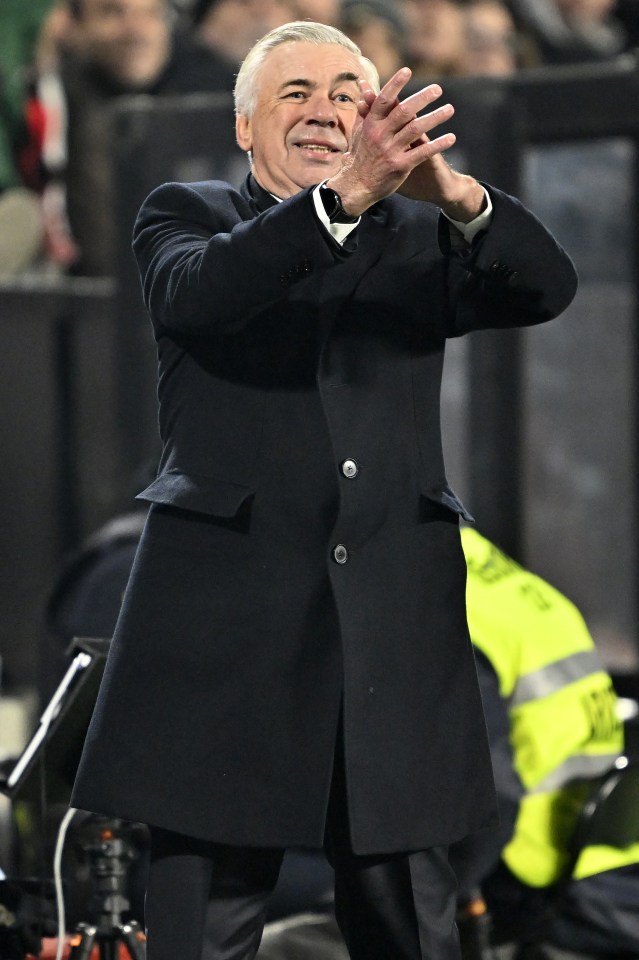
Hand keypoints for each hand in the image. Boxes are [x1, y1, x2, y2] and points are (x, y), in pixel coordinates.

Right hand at [329, 69, 484, 222]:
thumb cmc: (360, 156)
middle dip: (422, 98)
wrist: (356, 187)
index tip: (407, 71)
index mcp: (371, 124)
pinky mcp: (400, 166)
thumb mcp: (359, 131)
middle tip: (438, 89)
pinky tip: (451, 138)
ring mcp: (390, 151)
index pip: (384, 100)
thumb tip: (364, 85)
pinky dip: (438, 145)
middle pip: (404, 111)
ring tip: (450, 109)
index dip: (395, 84)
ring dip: (435, 118)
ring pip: (416, 129)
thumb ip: (366, 108)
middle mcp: (380, 135)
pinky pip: (422, 153)